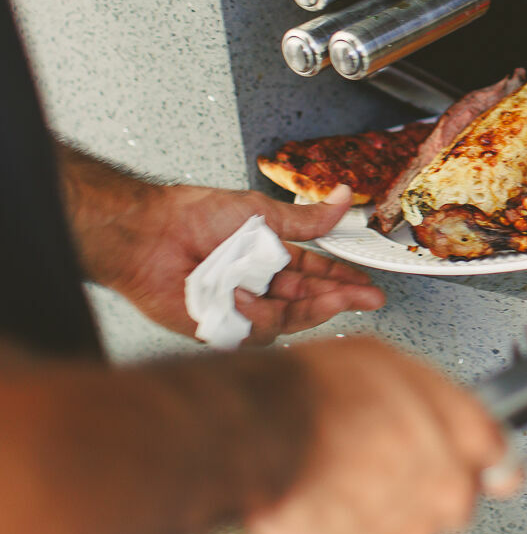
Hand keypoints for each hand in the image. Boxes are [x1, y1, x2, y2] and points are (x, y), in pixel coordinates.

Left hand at [57, 146, 384, 343]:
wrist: (150, 234)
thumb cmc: (193, 216)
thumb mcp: (261, 211)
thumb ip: (307, 218)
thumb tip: (343, 198)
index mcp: (271, 257)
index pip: (317, 274)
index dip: (344, 281)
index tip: (368, 286)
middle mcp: (259, 285)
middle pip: (309, 303)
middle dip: (339, 301)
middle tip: (365, 298)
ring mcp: (241, 308)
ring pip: (286, 323)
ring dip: (292, 309)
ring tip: (275, 289)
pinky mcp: (219, 328)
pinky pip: (251, 335)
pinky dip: (252, 316)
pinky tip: (242, 297)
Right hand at [245, 337, 524, 533]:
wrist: (258, 432)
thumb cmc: (315, 389)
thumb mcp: (391, 361)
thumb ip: (437, 398)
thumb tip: (451, 413)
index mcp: (465, 434)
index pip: (502, 458)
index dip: (476, 456)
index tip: (463, 458)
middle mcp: (449, 487)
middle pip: (457, 498)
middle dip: (428, 485)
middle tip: (383, 465)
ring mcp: (414, 532)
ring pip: (415, 530)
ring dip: (388, 513)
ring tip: (345, 481)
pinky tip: (332, 509)